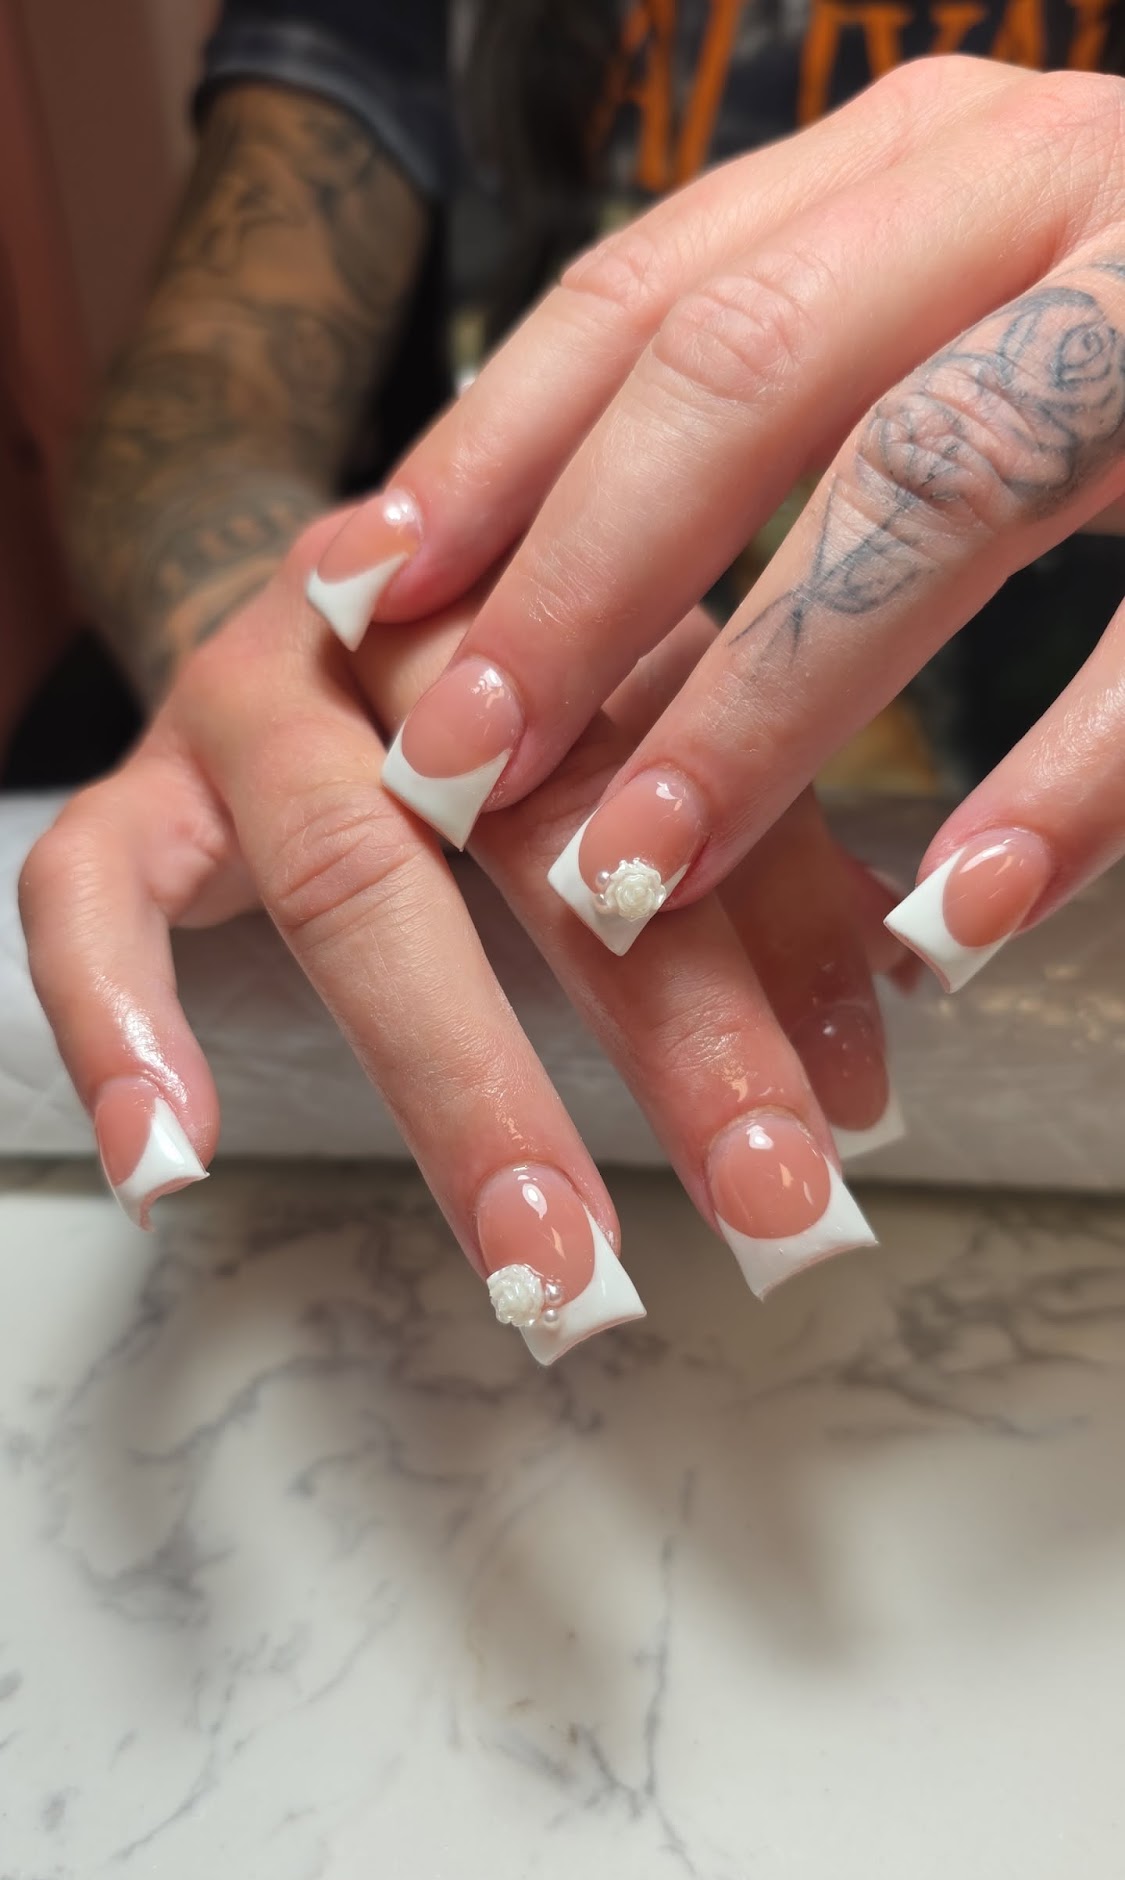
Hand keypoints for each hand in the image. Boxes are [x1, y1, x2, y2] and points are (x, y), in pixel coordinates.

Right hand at [19, 523, 911, 1354]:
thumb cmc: (516, 703)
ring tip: (541, 1255)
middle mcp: (410, 635)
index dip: (779, 953)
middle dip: (661, 1033)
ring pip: (347, 876)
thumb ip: (765, 877)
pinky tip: (171, 1166)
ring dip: (456, 1080)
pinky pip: (94, 896)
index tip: (854, 1130)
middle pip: (536, 827)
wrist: (326, 588)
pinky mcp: (137, 785)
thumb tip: (876, 1062)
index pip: (688, 779)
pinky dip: (121, 1024)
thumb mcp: (653, 751)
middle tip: (759, 1209)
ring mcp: (254, 705)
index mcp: (571, 606)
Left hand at [308, 58, 1124, 989]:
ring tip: (633, 874)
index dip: (488, 451)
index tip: (358, 600)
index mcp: (933, 159)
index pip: (649, 290)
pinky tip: (948, 916)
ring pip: (939, 481)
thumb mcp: (952, 311)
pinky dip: (1065, 783)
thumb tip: (486, 553)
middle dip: (580, 586)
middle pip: (748, 369)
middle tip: (449, 768)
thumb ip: (769, 399)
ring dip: (767, 699)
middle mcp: (1053, 182)